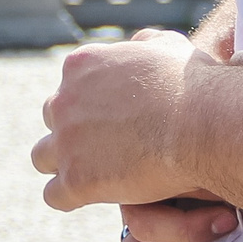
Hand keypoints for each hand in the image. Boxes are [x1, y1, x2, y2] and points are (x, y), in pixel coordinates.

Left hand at [33, 31, 210, 210]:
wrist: (200, 123)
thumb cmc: (189, 84)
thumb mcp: (167, 46)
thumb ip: (142, 44)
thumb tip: (135, 46)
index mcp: (82, 65)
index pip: (70, 84)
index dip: (91, 102)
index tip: (113, 116)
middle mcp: (64, 100)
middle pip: (52, 118)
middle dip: (73, 130)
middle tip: (105, 145)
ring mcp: (66, 142)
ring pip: (42, 157)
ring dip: (63, 164)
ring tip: (92, 174)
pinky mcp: (75, 180)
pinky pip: (54, 195)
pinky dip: (70, 197)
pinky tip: (93, 196)